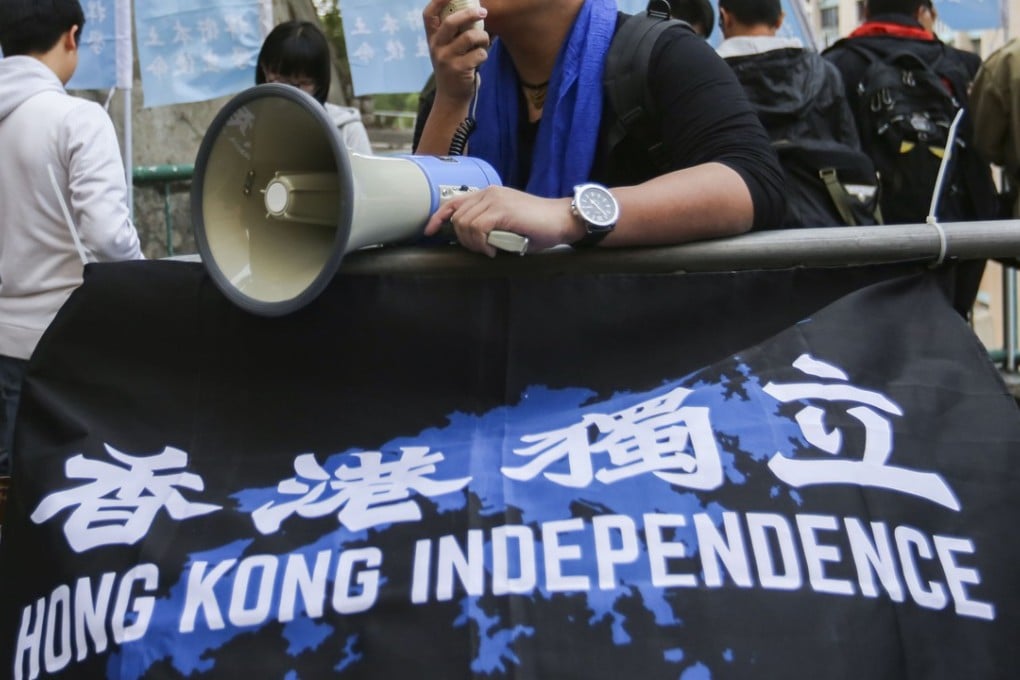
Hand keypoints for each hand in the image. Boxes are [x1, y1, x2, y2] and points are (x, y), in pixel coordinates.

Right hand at [422, 0, 489, 103]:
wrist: (451, 97)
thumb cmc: (453, 68)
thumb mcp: (447, 50)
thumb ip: (454, 33)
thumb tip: (476, 11)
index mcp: (432, 39)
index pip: (429, 14)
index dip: (438, 0)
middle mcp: (436, 47)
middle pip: (452, 21)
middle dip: (470, 14)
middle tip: (483, 12)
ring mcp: (446, 59)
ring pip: (470, 37)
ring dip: (483, 37)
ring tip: (485, 41)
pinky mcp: (459, 69)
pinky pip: (479, 53)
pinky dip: (484, 54)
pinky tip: (480, 60)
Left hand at [423, 186, 583, 256]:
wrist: (562, 220)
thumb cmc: (539, 225)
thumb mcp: (507, 223)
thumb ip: (488, 225)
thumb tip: (468, 239)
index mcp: (490, 193)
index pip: (454, 202)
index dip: (438, 217)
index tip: (430, 231)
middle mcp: (490, 192)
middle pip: (457, 216)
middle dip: (462, 239)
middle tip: (481, 250)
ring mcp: (496, 200)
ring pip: (465, 223)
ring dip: (473, 243)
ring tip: (489, 250)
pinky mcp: (502, 210)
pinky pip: (477, 228)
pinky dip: (481, 243)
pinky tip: (493, 249)